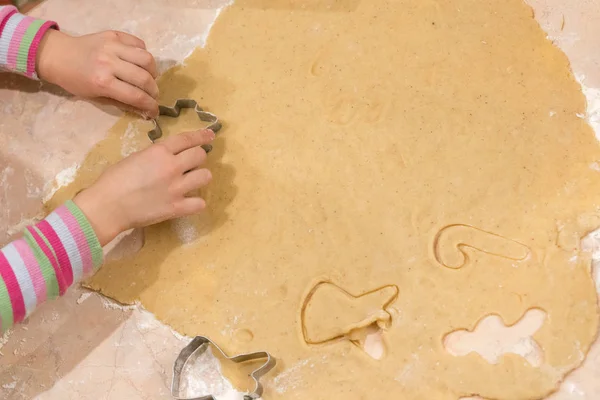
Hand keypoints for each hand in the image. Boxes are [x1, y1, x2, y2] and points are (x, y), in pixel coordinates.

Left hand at [36, 30, 158, 117]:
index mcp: (102, 82)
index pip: (136, 96)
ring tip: (148, 77)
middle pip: (144, 78)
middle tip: (152, 95)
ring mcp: (112, 46)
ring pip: (146, 58)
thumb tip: (144, 109)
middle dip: (153, 91)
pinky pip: (138, 43)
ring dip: (152, 71)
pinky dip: (143, 54)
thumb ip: (121, 102)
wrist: (57, 54)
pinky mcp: (114, 34)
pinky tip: (139, 62)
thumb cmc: (74, 80)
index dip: (150, 106)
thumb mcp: (95, 97)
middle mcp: (109, 62)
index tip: (155, 111)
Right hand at [74, 129, 214, 245]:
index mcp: (159, 152)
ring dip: (200, 177)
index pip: (187, 139)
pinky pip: (200, 203)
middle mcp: (172, 167)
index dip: (201, 136)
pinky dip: (196, 203)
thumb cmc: (113, 180)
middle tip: (191, 163)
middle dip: (198, 157)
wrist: (107, 206)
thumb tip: (167, 157)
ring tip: (191, 181)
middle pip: (200, 155)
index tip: (210, 135)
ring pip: (205, 176)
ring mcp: (177, 188)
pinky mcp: (177, 208)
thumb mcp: (135, 158)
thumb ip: (155, 156)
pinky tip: (189, 202)